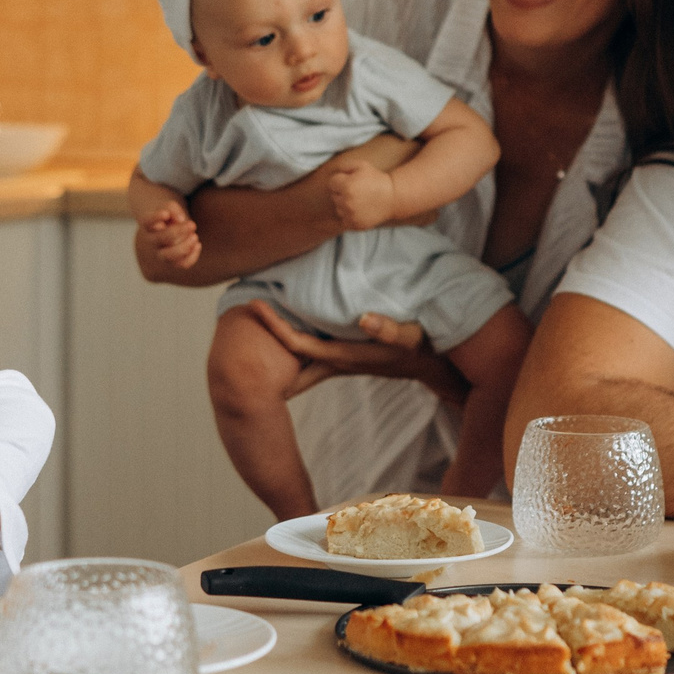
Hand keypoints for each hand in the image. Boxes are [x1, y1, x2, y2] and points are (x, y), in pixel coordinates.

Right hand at [139, 202, 200, 268]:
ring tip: (195, 236)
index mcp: (148, 225)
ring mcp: (160, 254)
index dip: (155, 217)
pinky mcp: (172, 263)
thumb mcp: (168, 208)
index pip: (147, 221)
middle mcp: (152, 241)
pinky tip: (197, 244)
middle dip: (178, 231)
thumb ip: (172, 209)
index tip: (166, 214)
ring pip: (169, 256)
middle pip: (161, 239)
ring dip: (185, 247)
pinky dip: (192, 256)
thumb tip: (180, 219)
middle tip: (192, 224)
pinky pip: (182, 264)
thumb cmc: (168, 217)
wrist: (165, 233)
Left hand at [249, 302, 467, 405]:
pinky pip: (310, 349)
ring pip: (297, 352)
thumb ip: (389, 330)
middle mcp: (335, 359)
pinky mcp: (345, 354)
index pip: (298, 343)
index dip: (274, 326)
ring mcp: (339, 359)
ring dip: (277, 334)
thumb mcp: (411, 337)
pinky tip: (287, 324)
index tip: (254, 305)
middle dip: (264, 334)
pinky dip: (294, 338)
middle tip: (238, 307)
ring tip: (255, 311)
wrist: (435, 368)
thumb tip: (363, 320)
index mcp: (343, 355)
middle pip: (288, 351)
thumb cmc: (423, 349)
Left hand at [327, 163, 400, 229]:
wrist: (392, 197)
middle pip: (334, 196)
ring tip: (359, 200)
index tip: (351, 180)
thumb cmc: (376, 179)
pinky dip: (350, 215)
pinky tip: (360, 209)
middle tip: (357, 190)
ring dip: (345, 204)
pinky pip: (344, 219)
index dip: (341, 180)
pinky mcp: (355, 224)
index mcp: (346, 186)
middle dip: (342, 192)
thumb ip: (344, 166)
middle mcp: (347, 202)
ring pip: (338, 208)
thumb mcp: (361, 165)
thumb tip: (333, 172)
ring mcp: (351, 215)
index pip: (332, 183)